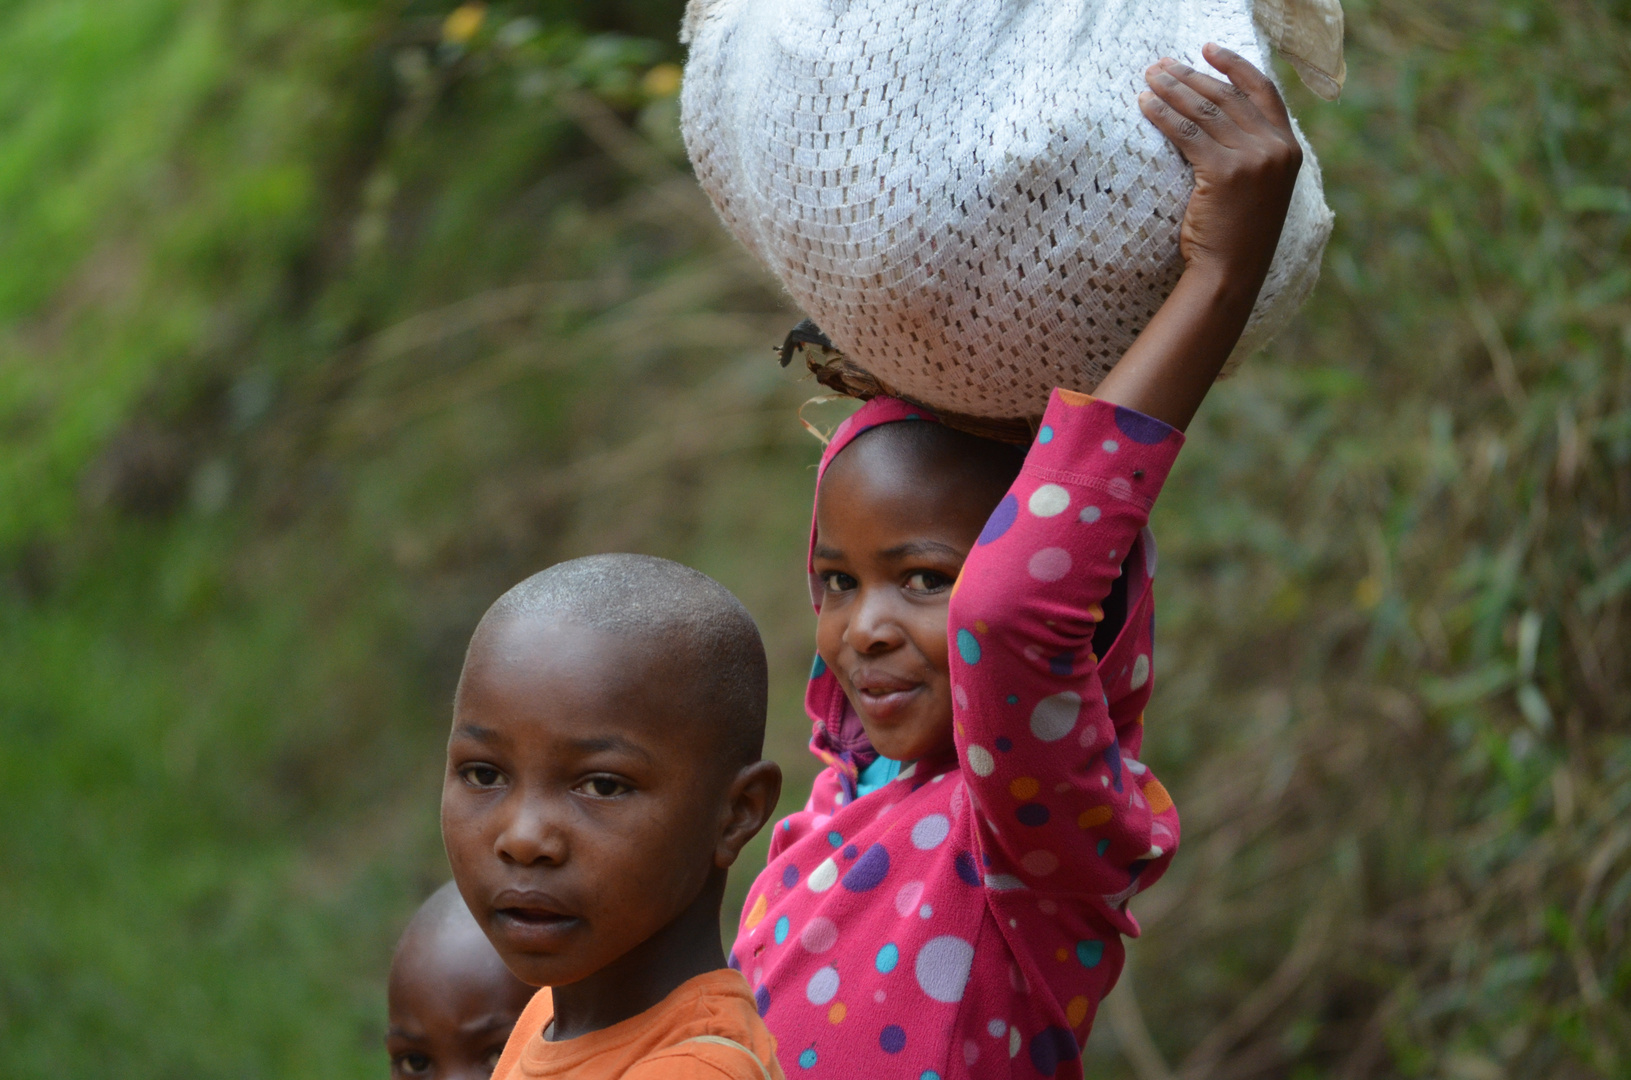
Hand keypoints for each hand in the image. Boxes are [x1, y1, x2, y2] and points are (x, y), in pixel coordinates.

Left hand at [1139, 44, 1302, 294]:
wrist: (1231, 274)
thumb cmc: (1237, 235)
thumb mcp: (1258, 187)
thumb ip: (1251, 151)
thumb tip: (1216, 117)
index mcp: (1289, 148)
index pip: (1262, 90)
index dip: (1234, 66)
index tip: (1208, 50)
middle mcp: (1276, 148)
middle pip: (1226, 97)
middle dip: (1190, 76)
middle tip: (1160, 65)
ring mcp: (1253, 159)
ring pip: (1205, 112)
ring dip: (1172, 90)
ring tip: (1148, 78)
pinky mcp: (1224, 172)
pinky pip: (1186, 134)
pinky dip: (1162, 115)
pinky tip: (1144, 105)